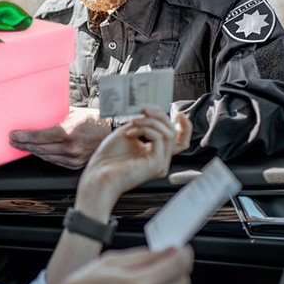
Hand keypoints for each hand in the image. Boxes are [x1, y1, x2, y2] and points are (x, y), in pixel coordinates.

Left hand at [9, 107, 110, 168]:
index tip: (13, 135)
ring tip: (21, 146)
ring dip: (31, 151)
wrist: (111, 132)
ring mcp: (73, 158)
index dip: (23, 137)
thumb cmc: (93, 120)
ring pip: (45, 156)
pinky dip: (44, 156)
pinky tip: (37, 152)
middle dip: (23, 145)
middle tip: (13, 140)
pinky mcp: (75, 164)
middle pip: (39, 148)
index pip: (38, 137)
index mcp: (67, 133)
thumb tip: (40, 113)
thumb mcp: (73, 113)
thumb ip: (56, 116)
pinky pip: (54, 161)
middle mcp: (70, 148)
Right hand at [21, 246, 193, 283]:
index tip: (181, 247)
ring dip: (173, 283)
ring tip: (155, 275)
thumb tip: (166, 250)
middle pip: (182, 282)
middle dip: (179, 267)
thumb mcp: (109, 262)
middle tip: (168, 259)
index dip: (183, 253)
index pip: (177, 265)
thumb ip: (142, 256)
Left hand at [76, 110, 191, 213]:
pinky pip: (160, 138)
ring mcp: (161, 163)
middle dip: (160, 116)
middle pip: (173, 132)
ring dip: (150, 121)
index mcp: (155, 153)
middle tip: (144, 109)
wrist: (98, 174)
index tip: (179, 113)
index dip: (185, 126)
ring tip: (133, 121)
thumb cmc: (108, 158)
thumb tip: (150, 111)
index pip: (180, 140)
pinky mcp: (157, 164)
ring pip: (168, 133)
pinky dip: (146, 129)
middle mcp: (161, 159)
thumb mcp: (128, 133)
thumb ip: (142, 123)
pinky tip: (131, 132)